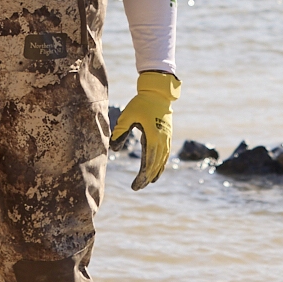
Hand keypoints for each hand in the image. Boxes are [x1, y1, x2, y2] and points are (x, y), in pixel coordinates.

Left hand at [108, 70, 179, 190]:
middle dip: (146, 177)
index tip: (135, 185)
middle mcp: (162, 140)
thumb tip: (114, 149)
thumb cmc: (140, 103)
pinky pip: (165, 155)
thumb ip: (120, 132)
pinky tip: (157, 171)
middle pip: (155, 164)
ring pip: (162, 161)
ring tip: (146, 183)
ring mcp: (167, 138)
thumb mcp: (127, 116)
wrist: (158, 93)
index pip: (148, 161)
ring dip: (155, 173)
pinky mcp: (168, 136)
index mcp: (153, 136)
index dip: (142, 175)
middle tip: (137, 188)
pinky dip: (161, 165)